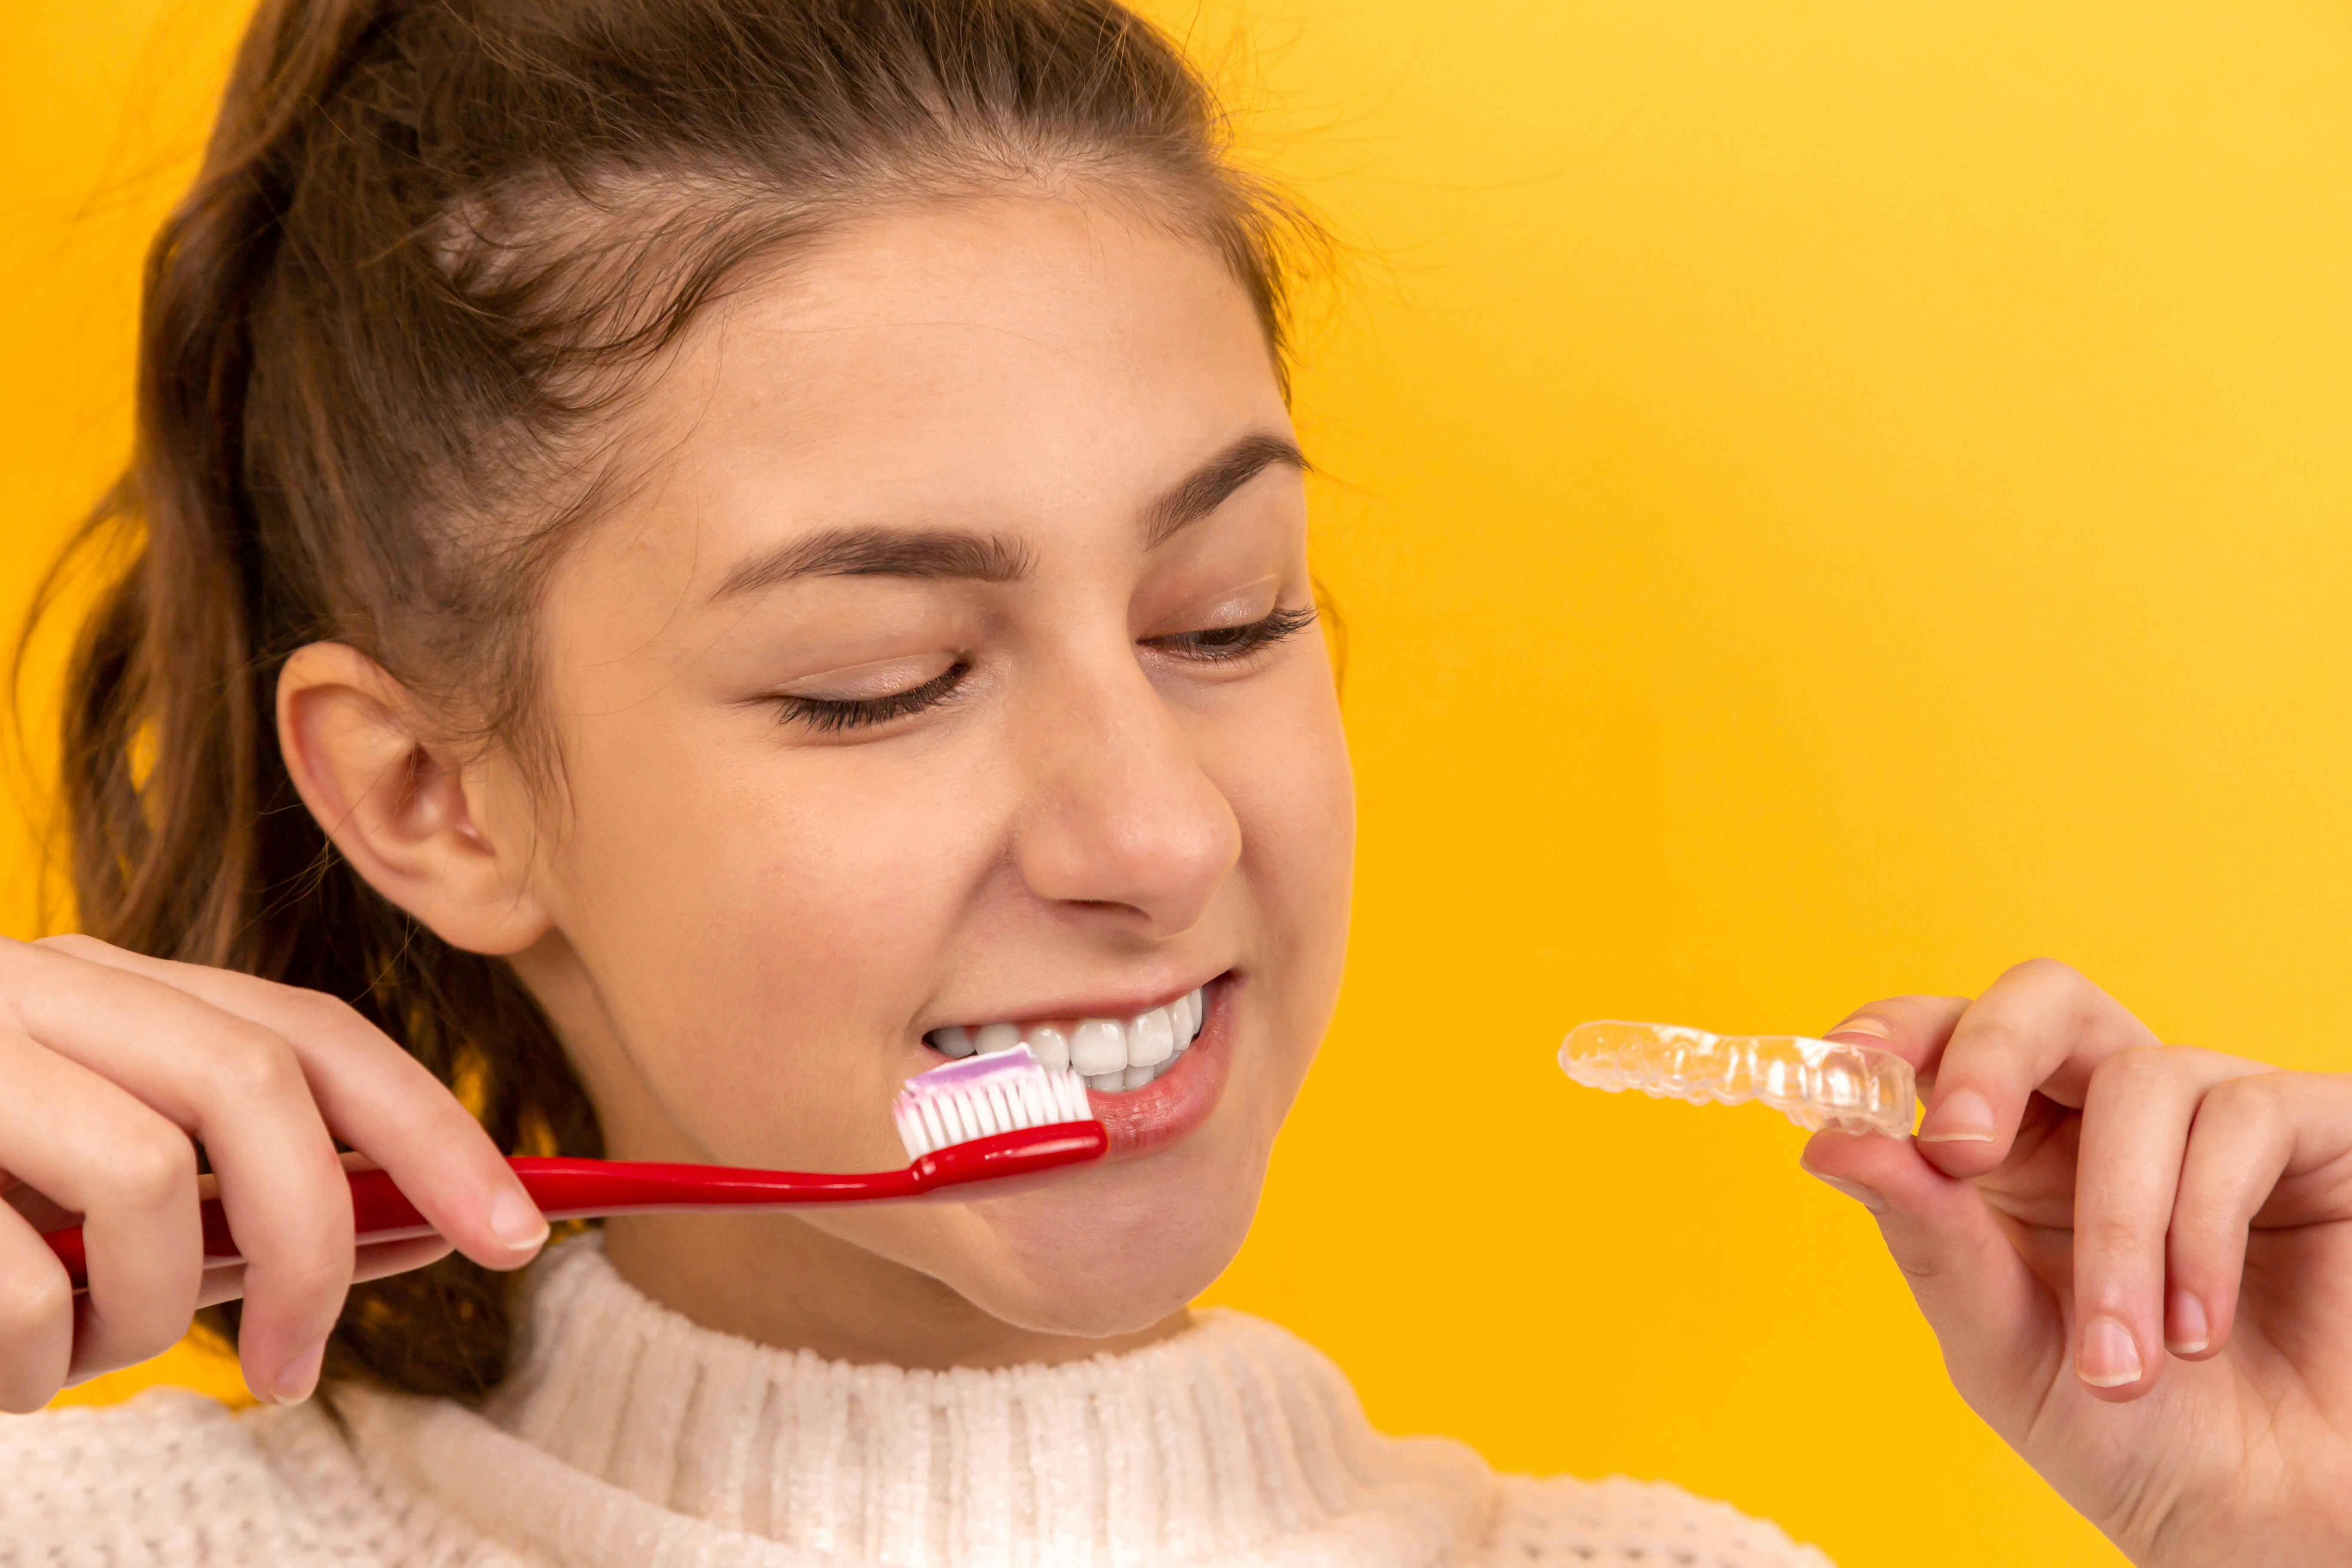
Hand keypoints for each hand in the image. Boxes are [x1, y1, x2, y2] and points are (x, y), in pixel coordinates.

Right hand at [0, 934, 546, 1409]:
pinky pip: (27, 1284)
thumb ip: (244, 1212)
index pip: (314, 1035)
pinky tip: (8, 1369)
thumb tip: (428, 1227)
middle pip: (260, 1081)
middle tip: (296, 1368)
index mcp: (109, 990)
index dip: (434, 1131)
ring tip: (80, 1353)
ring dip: (146, 1309)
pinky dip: (36, 1356)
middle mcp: (46, 986)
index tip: (519, 1233)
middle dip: (316, 1240)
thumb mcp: (97, 1201)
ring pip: (148, 1176)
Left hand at [1800, 959, 2351, 1566]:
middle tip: (1961, 1150)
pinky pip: (2243, 1119)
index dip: (1897, 1030)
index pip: (1948, 1039)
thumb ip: (1927, 1235)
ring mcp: (2219, 1114)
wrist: (2265, 1521)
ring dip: (2118, 1230)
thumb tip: (1829, 1139)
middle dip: (1989, 1056)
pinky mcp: (2317, 1130)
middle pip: (2045, 999)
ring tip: (2123, 1364)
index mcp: (2019, 1152)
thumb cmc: (2135, 1440)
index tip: (1845, 1068)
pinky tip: (2197, 1331)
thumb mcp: (2002, 1343)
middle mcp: (2113, 1116)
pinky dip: (2201, 1231)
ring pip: (2140, 1082)